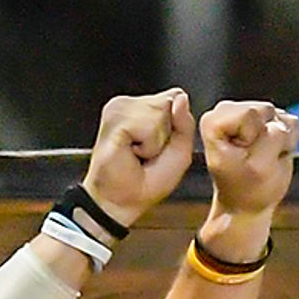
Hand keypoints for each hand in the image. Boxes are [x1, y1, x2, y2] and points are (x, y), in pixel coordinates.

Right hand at [84, 91, 199, 228]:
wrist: (121, 201)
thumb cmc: (147, 181)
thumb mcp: (180, 151)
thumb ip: (184, 123)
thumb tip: (180, 98)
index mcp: (145, 108)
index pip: (177, 97)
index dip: (176, 126)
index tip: (159, 148)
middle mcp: (130, 104)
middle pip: (169, 101)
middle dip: (166, 134)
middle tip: (146, 153)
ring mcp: (119, 107)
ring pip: (159, 111)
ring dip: (155, 141)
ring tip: (138, 153)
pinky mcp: (114, 117)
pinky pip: (148, 124)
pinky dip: (147, 145)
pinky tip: (131, 152)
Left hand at [198, 99, 298, 233]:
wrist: (249, 203)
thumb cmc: (248, 190)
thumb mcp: (259, 168)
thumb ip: (273, 137)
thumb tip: (285, 121)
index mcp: (214, 122)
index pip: (250, 113)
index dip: (255, 138)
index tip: (244, 157)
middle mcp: (227, 111)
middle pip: (266, 110)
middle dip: (269, 138)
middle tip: (256, 160)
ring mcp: (248, 113)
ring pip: (281, 117)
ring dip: (280, 142)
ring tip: (264, 158)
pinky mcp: (267, 119)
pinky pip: (291, 123)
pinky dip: (287, 142)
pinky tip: (272, 154)